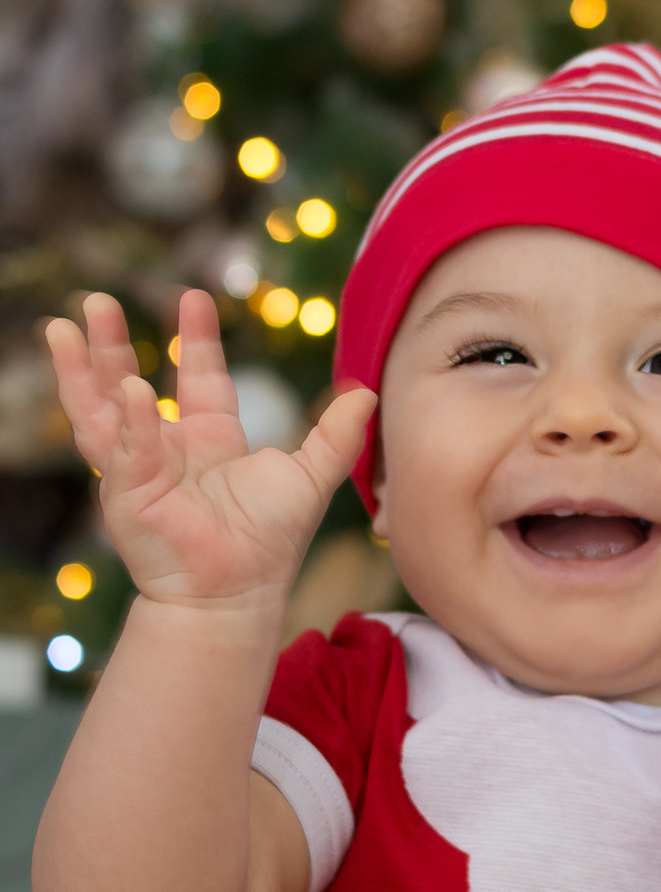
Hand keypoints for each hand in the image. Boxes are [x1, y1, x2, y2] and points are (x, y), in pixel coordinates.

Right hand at [45, 289, 376, 610]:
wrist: (238, 594)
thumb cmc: (270, 544)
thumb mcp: (309, 476)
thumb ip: (336, 434)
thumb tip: (367, 391)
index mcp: (210, 441)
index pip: (199, 377)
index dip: (196, 338)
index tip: (192, 297)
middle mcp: (167, 450)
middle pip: (129, 382)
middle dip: (112, 343)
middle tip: (99, 301)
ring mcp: (139, 470)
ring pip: (100, 409)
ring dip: (82, 369)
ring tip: (62, 327)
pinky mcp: (126, 494)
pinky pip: (123, 448)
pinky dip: (129, 419)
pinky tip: (133, 387)